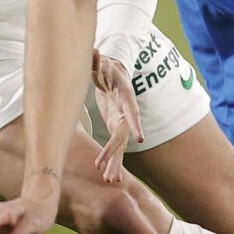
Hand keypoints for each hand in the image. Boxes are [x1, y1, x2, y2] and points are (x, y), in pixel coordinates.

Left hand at [90, 47, 143, 184]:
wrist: (112, 72)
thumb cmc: (106, 66)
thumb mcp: (101, 62)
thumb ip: (97, 60)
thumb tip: (94, 53)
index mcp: (124, 95)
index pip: (131, 109)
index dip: (134, 122)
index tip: (139, 137)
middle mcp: (126, 111)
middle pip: (123, 134)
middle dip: (116, 153)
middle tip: (108, 170)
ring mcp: (121, 120)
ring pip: (121, 145)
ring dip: (115, 162)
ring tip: (110, 180)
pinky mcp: (115, 126)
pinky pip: (115, 146)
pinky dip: (112, 160)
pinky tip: (108, 176)